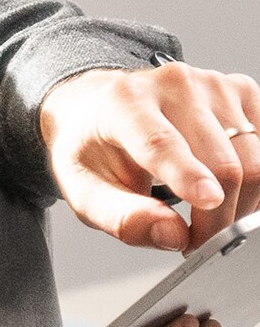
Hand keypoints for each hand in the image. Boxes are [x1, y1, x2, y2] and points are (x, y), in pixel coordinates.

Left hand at [40, 62, 259, 252]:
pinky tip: (230, 192)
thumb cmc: (91, 148)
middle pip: (221, 161)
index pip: (162, 142)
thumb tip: (172, 236)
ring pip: (255, 157)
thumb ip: (123, 217)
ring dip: (242, 201)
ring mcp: (213, 84)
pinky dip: (256, 181)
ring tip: (211, 217)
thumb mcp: (84, 190)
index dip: (188, 175)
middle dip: (219, 216)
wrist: (97, 107)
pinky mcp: (241, 91)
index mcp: (125, 104)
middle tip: (199, 241)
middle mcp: (174, 85)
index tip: (208, 202)